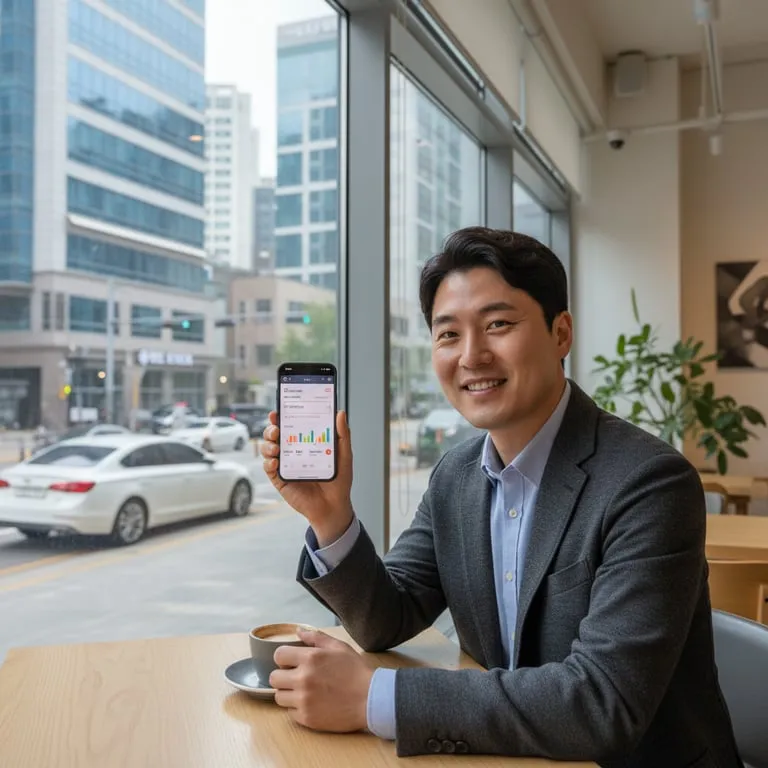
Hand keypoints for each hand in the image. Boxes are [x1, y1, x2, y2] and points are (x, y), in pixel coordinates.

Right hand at [261, 410, 353, 545]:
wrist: (334, 506)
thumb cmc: (339, 480)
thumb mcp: (344, 455)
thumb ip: (342, 434)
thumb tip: (340, 413)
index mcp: (305, 442)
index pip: (290, 425)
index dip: (281, 417)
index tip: (278, 411)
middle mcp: (292, 452)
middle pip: (274, 435)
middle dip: (271, 429)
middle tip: (276, 429)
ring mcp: (285, 465)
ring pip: (268, 449)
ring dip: (267, 445)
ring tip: (276, 446)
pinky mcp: (280, 480)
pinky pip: (269, 468)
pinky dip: (269, 463)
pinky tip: (275, 461)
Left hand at [269, 627, 373, 732]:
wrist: (371, 699)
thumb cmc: (356, 671)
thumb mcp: (339, 647)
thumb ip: (316, 637)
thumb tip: (298, 631)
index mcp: (310, 658)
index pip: (278, 655)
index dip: (284, 658)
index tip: (292, 663)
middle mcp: (303, 679)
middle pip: (274, 678)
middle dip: (283, 676)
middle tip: (296, 678)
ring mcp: (303, 700)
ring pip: (279, 697)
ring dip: (288, 693)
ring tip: (304, 692)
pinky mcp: (307, 718)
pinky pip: (290, 712)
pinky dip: (298, 708)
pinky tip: (312, 703)